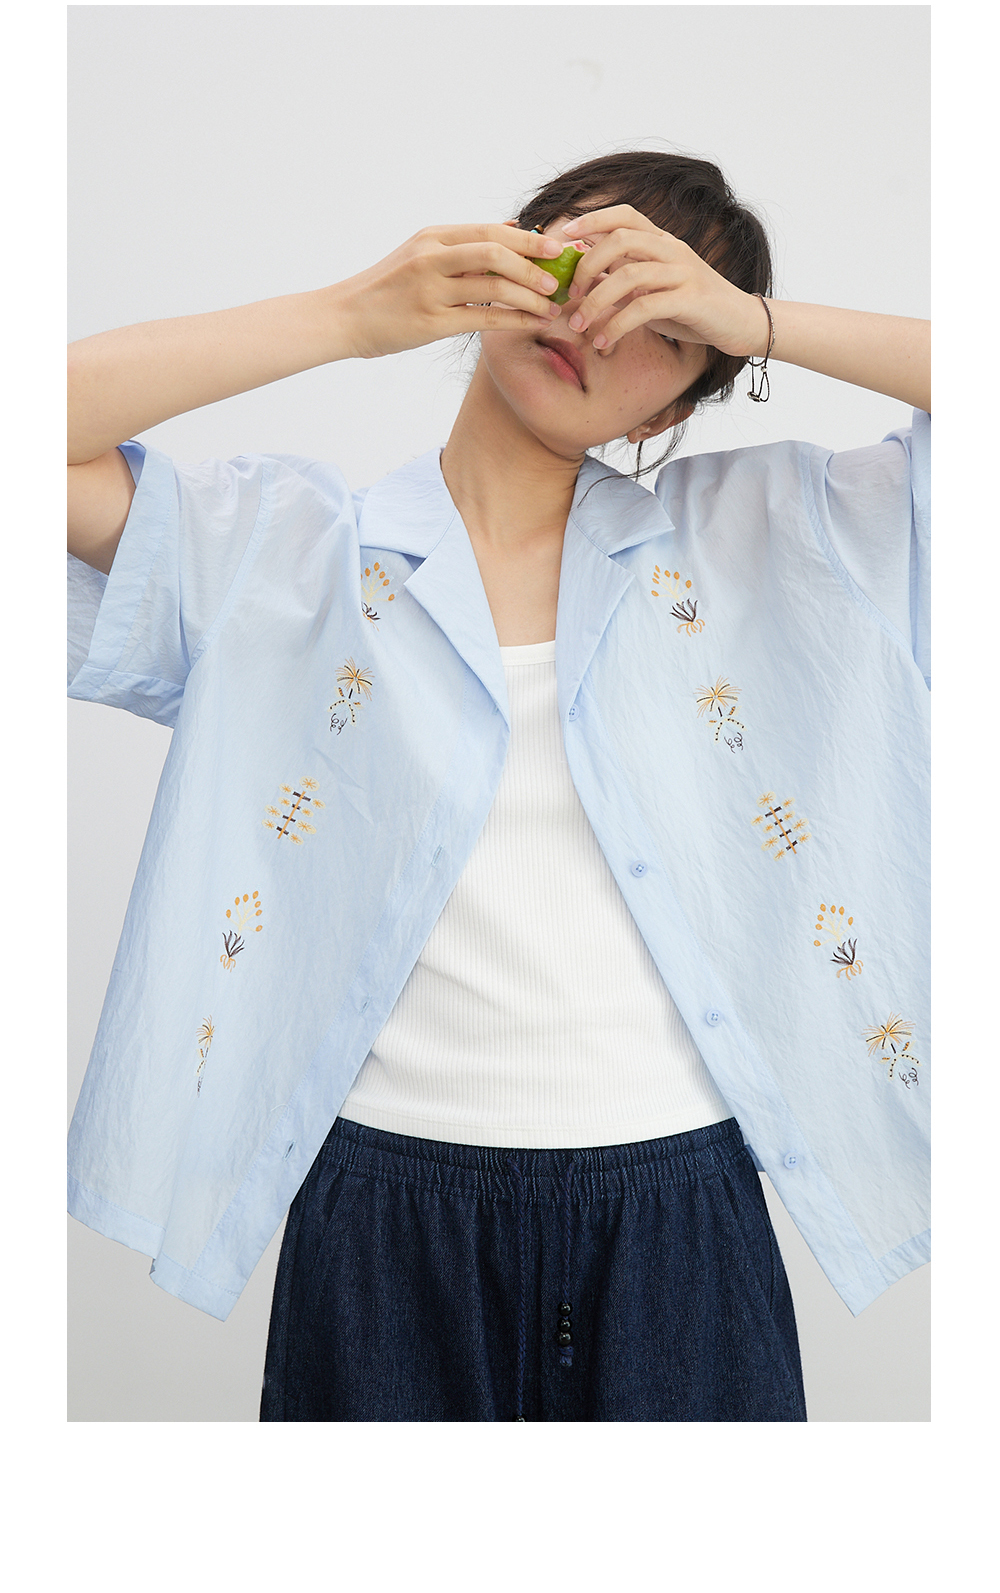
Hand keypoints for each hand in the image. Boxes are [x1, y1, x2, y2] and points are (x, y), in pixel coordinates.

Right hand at [332, 223, 565, 359]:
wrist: (346, 317)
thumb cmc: (388, 289)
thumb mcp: (420, 254)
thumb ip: (461, 245)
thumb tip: (511, 230)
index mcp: (433, 238)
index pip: (490, 231)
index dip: (529, 238)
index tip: (558, 246)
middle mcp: (432, 258)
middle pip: (496, 252)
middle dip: (535, 264)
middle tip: (561, 276)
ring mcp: (431, 290)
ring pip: (494, 286)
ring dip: (530, 296)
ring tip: (552, 305)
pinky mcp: (432, 322)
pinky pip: (484, 319)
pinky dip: (515, 320)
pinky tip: (534, 324)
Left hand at [559, 205, 769, 357]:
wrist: (740, 323)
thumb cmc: (691, 308)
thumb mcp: (653, 290)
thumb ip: (624, 281)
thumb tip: (583, 280)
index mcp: (662, 241)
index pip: (624, 215)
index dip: (592, 219)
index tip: (565, 237)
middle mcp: (672, 250)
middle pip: (620, 239)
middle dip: (586, 265)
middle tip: (569, 293)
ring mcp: (683, 272)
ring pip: (628, 274)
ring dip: (595, 302)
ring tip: (578, 326)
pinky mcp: (690, 299)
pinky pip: (644, 307)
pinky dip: (617, 325)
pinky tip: (603, 341)